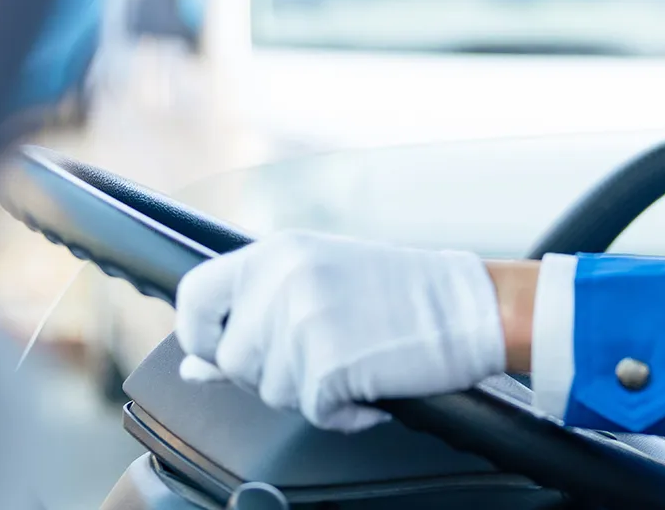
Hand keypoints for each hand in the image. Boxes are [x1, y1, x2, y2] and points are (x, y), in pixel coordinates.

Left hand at [174, 231, 505, 431]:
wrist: (470, 307)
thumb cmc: (408, 293)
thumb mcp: (321, 283)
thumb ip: (255, 316)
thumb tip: (196, 364)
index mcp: (277, 252)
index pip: (194, 296)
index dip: (201, 334)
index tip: (226, 349)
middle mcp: (283, 281)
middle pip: (233, 359)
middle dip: (274, 370)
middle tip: (329, 348)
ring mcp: (303, 323)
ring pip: (270, 391)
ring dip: (312, 391)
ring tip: (357, 358)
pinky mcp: (326, 365)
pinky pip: (312, 413)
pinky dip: (344, 412)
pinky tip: (371, 383)